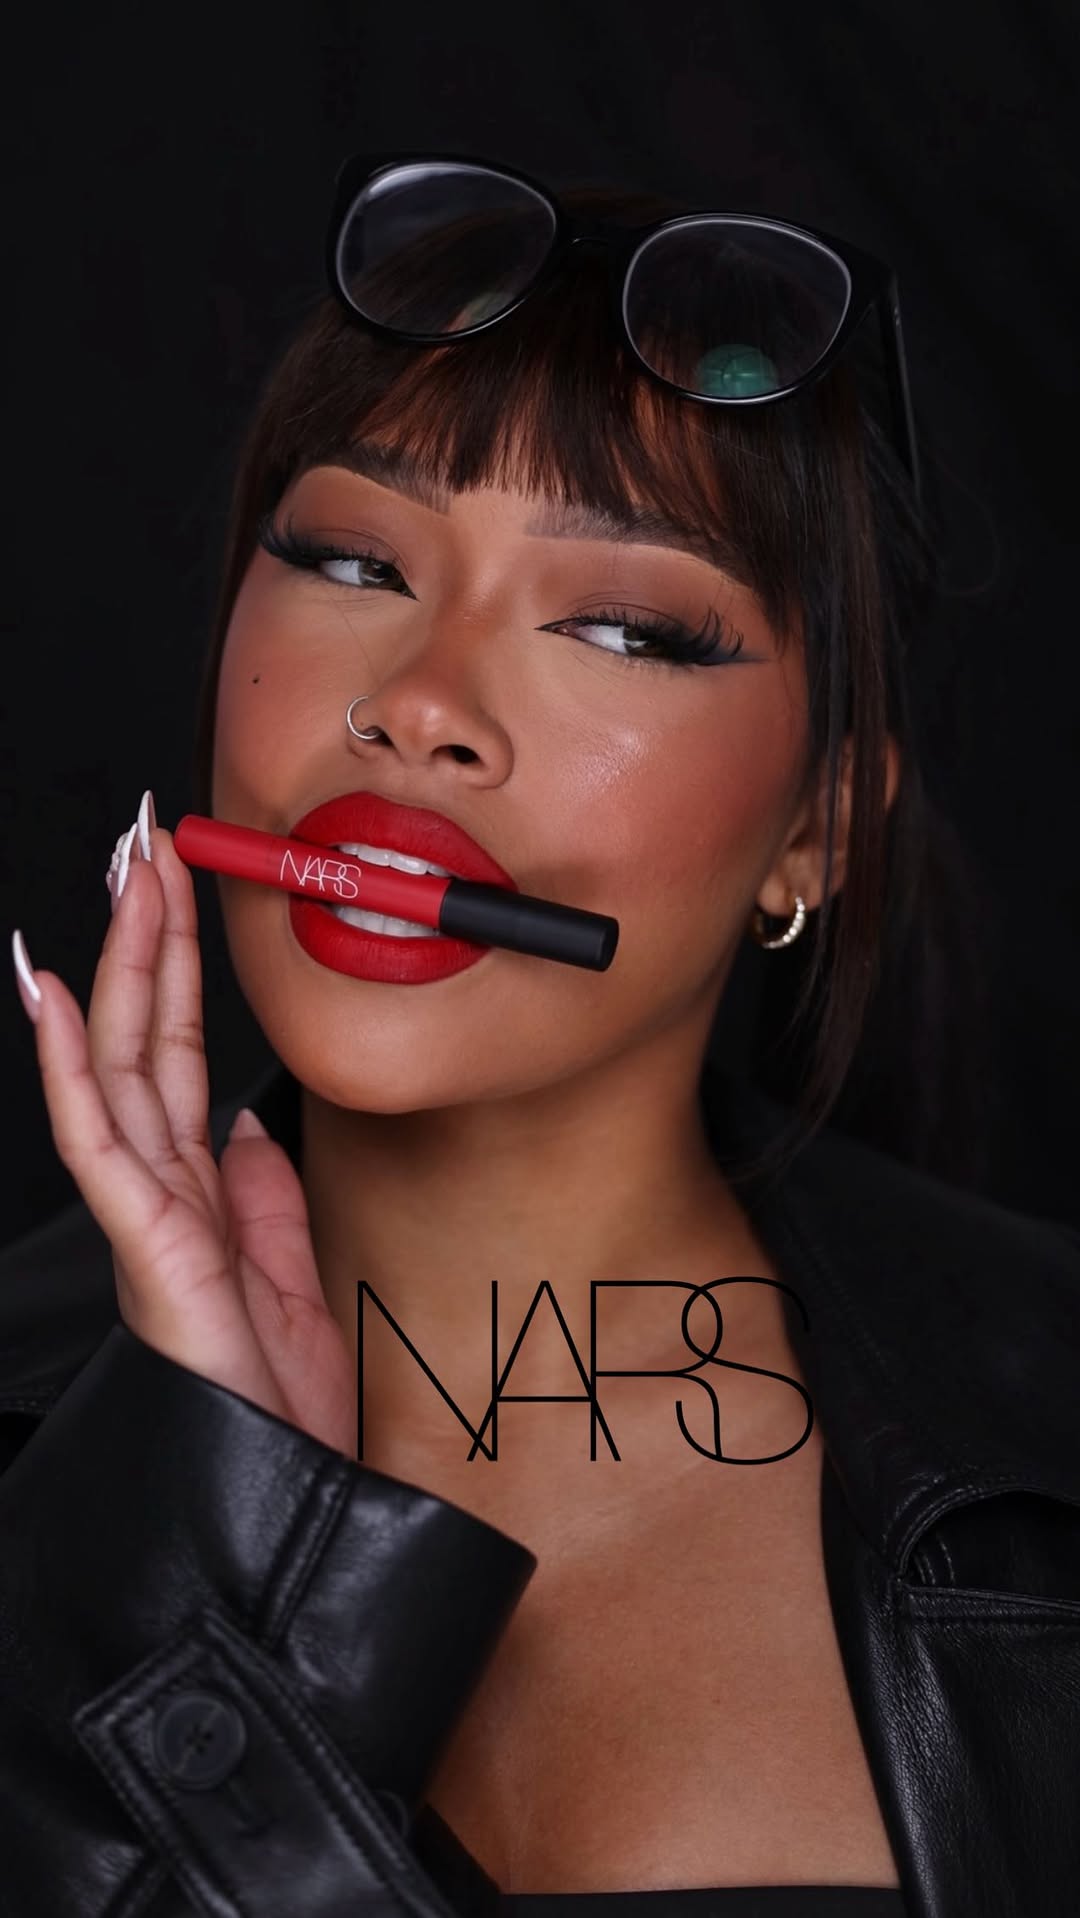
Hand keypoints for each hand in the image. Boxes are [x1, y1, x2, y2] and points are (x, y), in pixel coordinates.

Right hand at [11, 796, 356, 1458]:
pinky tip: (58, 997)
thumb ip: (259, 1193)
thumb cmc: (282, 1403)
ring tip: (118, 877)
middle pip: (148, 1034)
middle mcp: (163, 1188)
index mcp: (198, 1190)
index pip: (180, 1051)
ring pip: (121, 1063)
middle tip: (141, 842)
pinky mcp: (146, 1243)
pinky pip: (99, 1139)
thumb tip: (241, 1123)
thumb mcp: (289, 1272)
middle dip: (144, 933)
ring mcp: (147, 1211)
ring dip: (118, 963)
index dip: (176, 966)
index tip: (174, 887)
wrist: (292, 1497)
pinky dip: (74, 1064)